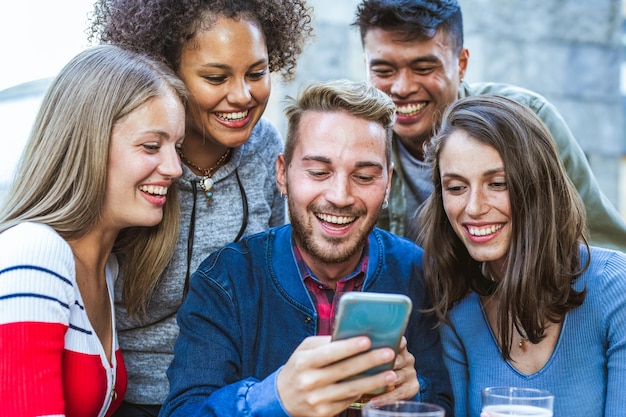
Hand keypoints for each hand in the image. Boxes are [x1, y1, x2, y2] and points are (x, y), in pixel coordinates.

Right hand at [277, 335, 396, 416]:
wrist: (282, 398)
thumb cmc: (298, 368)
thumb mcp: (304, 351)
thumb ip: (324, 343)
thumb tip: (351, 334)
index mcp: (304, 362)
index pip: (330, 353)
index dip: (349, 347)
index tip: (368, 340)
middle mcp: (309, 381)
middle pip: (344, 370)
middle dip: (369, 361)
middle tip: (389, 353)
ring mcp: (317, 399)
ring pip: (350, 389)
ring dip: (374, 381)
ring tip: (391, 373)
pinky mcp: (324, 412)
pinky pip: (348, 401)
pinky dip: (364, 392)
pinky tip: (377, 386)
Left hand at [368, 337, 418, 405]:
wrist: (395, 384)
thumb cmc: (379, 366)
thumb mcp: (377, 355)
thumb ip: (368, 349)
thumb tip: (348, 342)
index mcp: (399, 346)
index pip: (398, 340)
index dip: (390, 340)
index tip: (377, 342)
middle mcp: (407, 358)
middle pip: (396, 359)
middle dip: (383, 363)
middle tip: (366, 365)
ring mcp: (410, 373)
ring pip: (397, 376)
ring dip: (382, 381)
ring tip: (367, 386)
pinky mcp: (412, 387)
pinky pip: (398, 394)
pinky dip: (385, 398)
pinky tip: (373, 402)